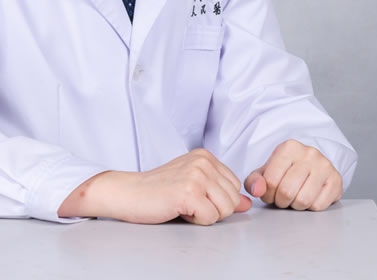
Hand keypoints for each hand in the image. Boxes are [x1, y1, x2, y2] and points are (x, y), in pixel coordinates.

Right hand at [59, 149, 251, 223]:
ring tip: (183, 204)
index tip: (193, 195)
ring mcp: (197, 175)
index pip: (235, 187)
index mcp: (206, 155)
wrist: (130, 193)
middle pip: (233, 199)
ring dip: (205, 215)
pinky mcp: (189, 191)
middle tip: (187, 201)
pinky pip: (211, 218)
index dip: (216, 200)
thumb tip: (246, 204)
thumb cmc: (159, 190)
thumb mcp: (194, 186)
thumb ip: (221, 192)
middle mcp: (203, 161)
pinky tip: (178, 209)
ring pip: (225, 210)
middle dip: (213, 209)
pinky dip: (196, 221)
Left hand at [244, 140, 342, 210]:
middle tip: (282, 198)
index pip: (271, 180)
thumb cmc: (287, 170)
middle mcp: (309, 154)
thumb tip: (256, 190)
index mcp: (289, 148)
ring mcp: (325, 166)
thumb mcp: (267, 171)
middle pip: (287, 191)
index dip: (267, 194)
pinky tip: (309, 197)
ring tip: (294, 198)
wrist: (314, 166)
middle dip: (281, 201)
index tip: (270, 193)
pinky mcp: (336, 180)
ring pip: (303, 200)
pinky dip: (310, 208)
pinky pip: (318, 206)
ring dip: (295, 206)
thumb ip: (255, 181)